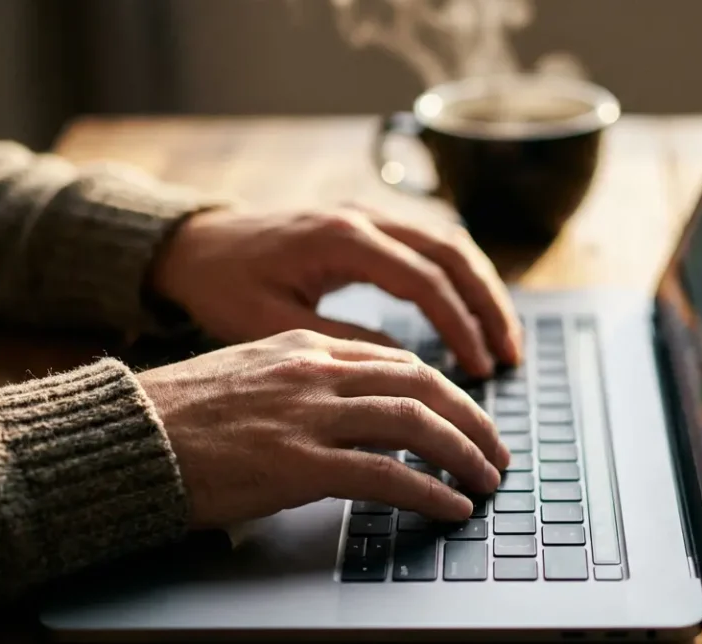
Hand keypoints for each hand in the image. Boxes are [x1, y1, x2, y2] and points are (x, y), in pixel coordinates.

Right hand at [136, 329, 509, 527]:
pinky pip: (387, 475)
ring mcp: (308, 415)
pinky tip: (450, 505)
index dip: (442, 390)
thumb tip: (348, 414)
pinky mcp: (298, 463)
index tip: (464, 415)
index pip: (395, 361)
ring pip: (415, 423)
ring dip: (463, 453)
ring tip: (487, 479)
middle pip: (420, 383)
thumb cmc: (176, 416)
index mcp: (302, 346)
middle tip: (496, 450)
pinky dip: (429, 491)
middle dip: (471, 417)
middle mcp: (314, 372)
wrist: (124, 436)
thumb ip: (301, 384)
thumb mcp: (247, 376)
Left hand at [151, 203, 522, 377]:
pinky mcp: (368, 225)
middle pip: (452, 252)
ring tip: (502, 341)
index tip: (479, 370)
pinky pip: (430, 245)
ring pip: (449, 243)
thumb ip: (342, 345)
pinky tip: (471, 315)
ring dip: (481, 290)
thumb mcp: (273, 326)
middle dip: (488, 306)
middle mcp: (363, 216)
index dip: (459, 327)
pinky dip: (459, 279)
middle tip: (509, 356)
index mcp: (340, 238)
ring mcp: (368, 215)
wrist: (193, 245)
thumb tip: (406, 370)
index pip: (424, 280)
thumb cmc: (223, 287)